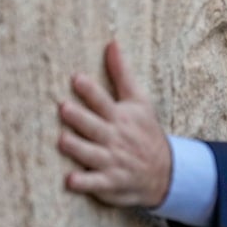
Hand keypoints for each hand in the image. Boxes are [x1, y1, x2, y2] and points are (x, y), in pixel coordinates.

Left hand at [58, 41, 170, 207]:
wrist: (165, 171)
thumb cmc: (144, 131)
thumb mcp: (139, 100)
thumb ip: (122, 73)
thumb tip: (111, 43)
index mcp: (120, 116)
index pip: (103, 101)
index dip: (90, 91)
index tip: (76, 79)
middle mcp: (115, 137)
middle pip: (94, 126)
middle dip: (80, 118)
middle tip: (64, 108)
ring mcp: (112, 161)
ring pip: (91, 154)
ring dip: (78, 148)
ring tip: (62, 140)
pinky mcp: (109, 183)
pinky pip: (96, 183)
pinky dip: (85, 183)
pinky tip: (70, 181)